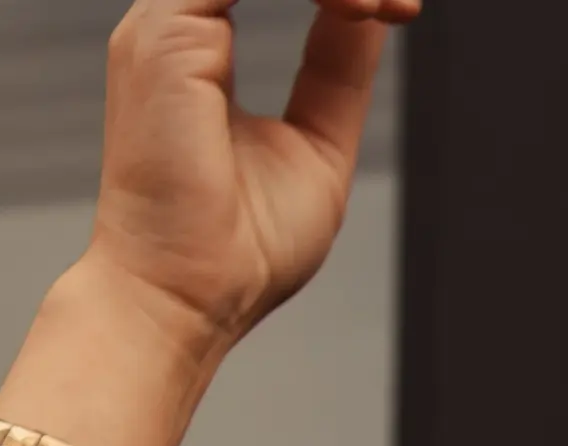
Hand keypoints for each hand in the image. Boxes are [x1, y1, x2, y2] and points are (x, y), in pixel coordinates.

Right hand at [73, 0, 411, 370]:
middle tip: (402, 5)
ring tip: (383, 6)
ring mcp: (165, 24)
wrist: (190, 294)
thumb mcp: (317, 142)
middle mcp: (176, 25)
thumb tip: (370, 15)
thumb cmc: (239, 247)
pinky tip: (359, 7)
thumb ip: (335, 71)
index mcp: (200, 46)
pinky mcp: (167, 33)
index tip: (402, 11)